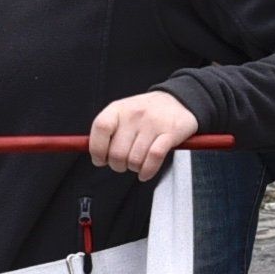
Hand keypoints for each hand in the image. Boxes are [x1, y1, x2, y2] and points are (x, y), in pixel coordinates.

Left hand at [87, 90, 202, 180]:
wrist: (179, 100)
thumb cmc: (145, 112)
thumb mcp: (123, 112)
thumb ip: (108, 131)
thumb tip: (96, 155)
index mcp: (118, 108)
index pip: (100, 128)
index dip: (97, 149)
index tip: (100, 160)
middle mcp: (134, 114)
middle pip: (117, 153)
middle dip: (118, 165)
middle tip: (123, 163)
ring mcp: (153, 123)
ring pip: (135, 159)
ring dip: (134, 168)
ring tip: (138, 164)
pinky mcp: (170, 133)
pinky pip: (153, 159)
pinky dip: (147, 171)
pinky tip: (145, 173)